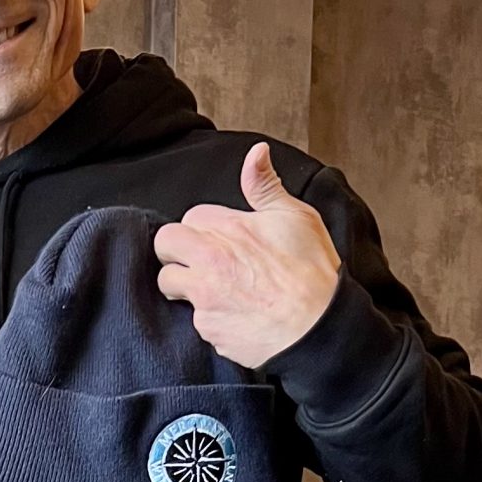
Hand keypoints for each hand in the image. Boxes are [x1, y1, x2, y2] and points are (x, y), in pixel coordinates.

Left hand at [153, 142, 340, 369]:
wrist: (316, 327)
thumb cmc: (312, 272)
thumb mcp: (296, 217)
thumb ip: (266, 186)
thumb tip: (256, 154)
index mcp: (229, 227)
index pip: (191, 217)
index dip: (203, 228)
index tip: (217, 238)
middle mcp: (209, 258)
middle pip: (165, 243)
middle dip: (175, 250)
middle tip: (196, 260)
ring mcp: (203, 294)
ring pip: (167, 282)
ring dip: (182, 283)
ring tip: (210, 288)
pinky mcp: (205, 326)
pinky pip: (191, 317)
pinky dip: (207, 316)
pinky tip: (231, 314)